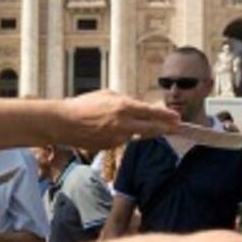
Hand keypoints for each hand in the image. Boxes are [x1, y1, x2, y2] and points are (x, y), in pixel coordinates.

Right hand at [57, 90, 178, 149]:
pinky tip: (111, 129)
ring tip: (135, 124)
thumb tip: (139, 107)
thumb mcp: (107, 95)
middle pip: (151, 129)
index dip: (166, 116)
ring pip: (136, 136)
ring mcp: (117, 138)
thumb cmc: (83, 105)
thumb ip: (125, 101)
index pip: (151, 112)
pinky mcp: (110, 146)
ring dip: (140, 131)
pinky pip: (122, 141)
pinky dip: (123, 135)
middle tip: (177, 128)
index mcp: (123, 107)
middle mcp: (123, 124)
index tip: (177, 117)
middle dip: (166, 129)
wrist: (64, 123)